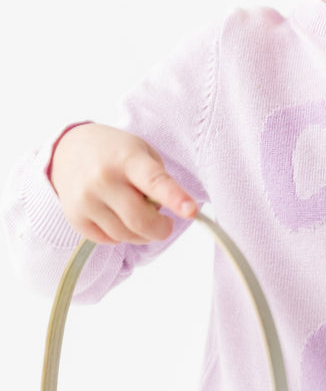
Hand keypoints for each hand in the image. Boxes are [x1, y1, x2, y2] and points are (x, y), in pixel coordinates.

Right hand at [50, 123, 196, 244]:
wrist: (69, 150)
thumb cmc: (115, 152)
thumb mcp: (141, 151)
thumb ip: (157, 180)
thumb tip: (162, 213)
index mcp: (127, 158)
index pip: (153, 180)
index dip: (174, 198)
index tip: (191, 211)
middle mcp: (103, 179)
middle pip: (140, 220)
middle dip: (161, 229)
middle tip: (166, 224)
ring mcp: (86, 200)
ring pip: (126, 235)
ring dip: (141, 233)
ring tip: (138, 214)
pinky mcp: (75, 217)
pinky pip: (109, 240)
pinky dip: (121, 234)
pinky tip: (117, 216)